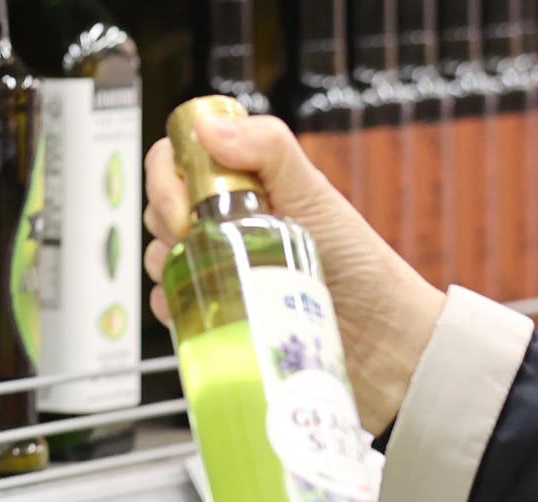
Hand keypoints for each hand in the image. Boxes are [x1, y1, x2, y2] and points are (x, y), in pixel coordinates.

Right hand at [143, 113, 446, 432]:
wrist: (377, 340)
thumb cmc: (359, 264)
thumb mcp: (315, 196)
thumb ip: (270, 150)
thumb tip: (210, 126)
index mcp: (247, 184)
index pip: (182, 158)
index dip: (169, 175)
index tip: (186, 204)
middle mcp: (226, 222)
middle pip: (162, 205)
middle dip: (168, 219)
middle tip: (202, 238)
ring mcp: (218, 266)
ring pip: (160, 253)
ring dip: (168, 262)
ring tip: (208, 274)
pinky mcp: (214, 311)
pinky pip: (168, 302)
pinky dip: (170, 304)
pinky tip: (197, 307)